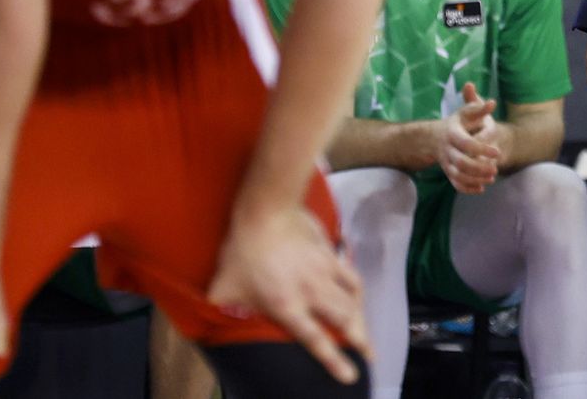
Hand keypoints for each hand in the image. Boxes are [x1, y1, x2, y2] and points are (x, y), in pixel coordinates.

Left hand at [208, 206, 370, 383]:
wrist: (267, 211)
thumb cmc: (243, 249)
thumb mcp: (224, 283)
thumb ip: (223, 302)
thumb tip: (215, 310)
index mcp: (287, 306)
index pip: (315, 339)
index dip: (334, 360)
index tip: (350, 375)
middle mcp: (311, 293)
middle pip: (344, 321)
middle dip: (361, 341)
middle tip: (371, 355)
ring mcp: (325, 273)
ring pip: (352, 301)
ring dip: (362, 318)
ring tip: (367, 332)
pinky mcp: (331, 254)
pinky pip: (351, 276)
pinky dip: (357, 290)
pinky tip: (359, 294)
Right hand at [439, 84, 501, 193]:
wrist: (436, 136)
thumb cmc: (458, 122)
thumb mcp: (467, 112)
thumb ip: (479, 108)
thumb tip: (492, 103)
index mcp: (452, 134)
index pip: (466, 144)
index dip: (482, 149)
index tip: (497, 152)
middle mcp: (447, 150)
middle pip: (461, 163)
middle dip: (479, 168)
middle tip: (495, 169)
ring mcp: (446, 163)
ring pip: (458, 175)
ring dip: (475, 179)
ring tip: (492, 177)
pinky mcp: (448, 172)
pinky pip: (455, 184)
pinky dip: (467, 189)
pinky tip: (481, 189)